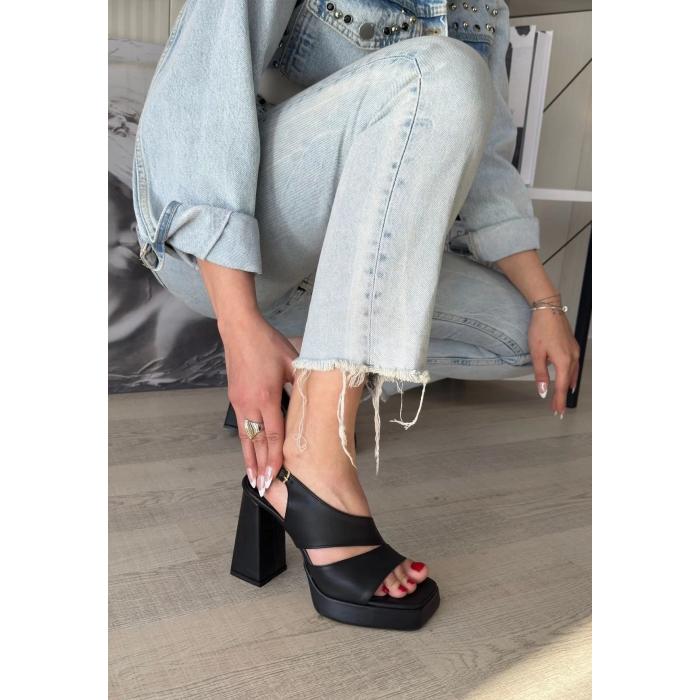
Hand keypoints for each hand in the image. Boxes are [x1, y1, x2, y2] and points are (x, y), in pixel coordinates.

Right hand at [220, 313, 297, 495]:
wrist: (239, 330)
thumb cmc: (268, 343)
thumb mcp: (292, 360)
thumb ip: (302, 381)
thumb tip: (316, 396)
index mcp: (267, 395)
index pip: (273, 434)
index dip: (275, 457)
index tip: (277, 474)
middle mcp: (250, 403)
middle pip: (256, 442)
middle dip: (260, 466)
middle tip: (263, 487)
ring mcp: (240, 402)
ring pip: (245, 437)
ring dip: (249, 459)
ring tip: (253, 479)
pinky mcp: (235, 398)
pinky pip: (242, 426)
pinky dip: (245, 444)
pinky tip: (247, 453)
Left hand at [528, 308, 579, 415]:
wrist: (548, 310)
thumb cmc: (541, 329)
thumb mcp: (537, 354)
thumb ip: (541, 374)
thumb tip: (543, 391)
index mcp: (564, 361)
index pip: (561, 387)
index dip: (559, 401)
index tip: (556, 411)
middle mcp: (572, 357)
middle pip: (568, 382)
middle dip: (563, 396)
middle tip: (557, 408)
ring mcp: (574, 351)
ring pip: (573, 374)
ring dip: (568, 386)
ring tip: (564, 396)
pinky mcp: (573, 345)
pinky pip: (575, 365)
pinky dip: (572, 375)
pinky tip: (569, 377)